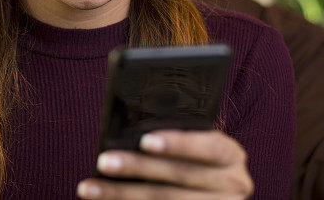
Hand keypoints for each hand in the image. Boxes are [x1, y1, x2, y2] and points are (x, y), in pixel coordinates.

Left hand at [77, 129, 253, 198]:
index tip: (145, 140)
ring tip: (89, 187)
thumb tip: (132, 129)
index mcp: (231, 156)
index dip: (179, 144)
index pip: (209, 147)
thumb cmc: (195, 159)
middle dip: (138, 168)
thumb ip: (177, 135)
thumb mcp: (196, 146)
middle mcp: (233, 185)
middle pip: (180, 177)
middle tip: (104, 161)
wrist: (210, 195)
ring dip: (122, 194)